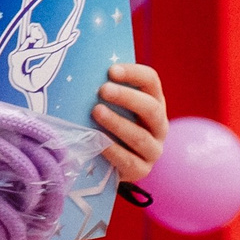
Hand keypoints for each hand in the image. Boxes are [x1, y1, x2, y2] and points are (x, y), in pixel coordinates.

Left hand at [94, 62, 168, 179]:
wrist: (108, 162)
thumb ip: (105, 90)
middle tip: (103, 89)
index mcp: (153, 101)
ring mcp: (153, 150)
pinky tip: (97, 140)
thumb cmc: (107, 123)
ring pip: (140, 136)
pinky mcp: (141, 170)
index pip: (151, 81)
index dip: (133, 74)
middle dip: (127, 97)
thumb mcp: (111, 104)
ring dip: (117, 123)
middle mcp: (159, 125)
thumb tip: (80, 69)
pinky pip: (128, 160)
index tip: (111, 70)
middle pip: (151, 108)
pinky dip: (112, 150)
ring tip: (96, 111)